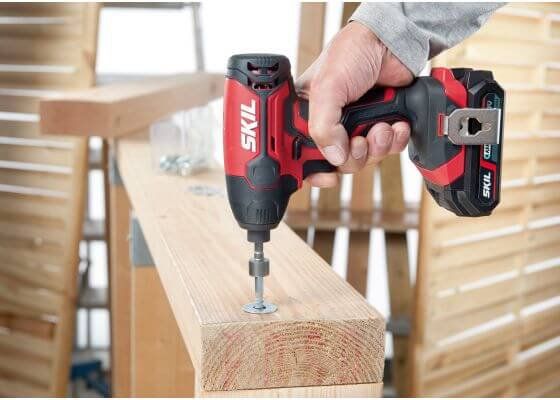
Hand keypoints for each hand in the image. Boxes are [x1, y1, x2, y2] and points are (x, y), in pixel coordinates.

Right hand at [296, 21, 413, 186]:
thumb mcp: (326, 88)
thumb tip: (335, 157)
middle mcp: (330, 125)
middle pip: (337, 163)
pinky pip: (387, 151)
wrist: (390, 43)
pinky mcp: (380, 127)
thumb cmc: (351, 53)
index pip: (302, 154)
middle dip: (353, 156)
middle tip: (358, 141)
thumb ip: (324, 126)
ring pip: (364, 160)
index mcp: (307, 116)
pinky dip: (394, 141)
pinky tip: (395, 124)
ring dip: (376, 147)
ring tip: (380, 126)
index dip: (312, 170)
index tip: (327, 174)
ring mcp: (356, 128)